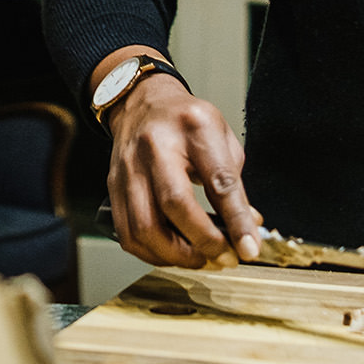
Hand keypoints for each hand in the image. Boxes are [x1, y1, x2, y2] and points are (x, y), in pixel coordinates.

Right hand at [106, 73, 264, 268]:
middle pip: (174, 204)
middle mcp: (155, 145)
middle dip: (203, 242)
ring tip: (200, 259)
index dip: (236, 219)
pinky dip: (152, 253)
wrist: (142, 103)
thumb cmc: (186, 122)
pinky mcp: (114, 186)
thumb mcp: (222, 138)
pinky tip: (172, 253)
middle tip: (223, 258)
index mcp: (193, 127)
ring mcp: (129, 167)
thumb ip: (234, 184)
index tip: (249, 248)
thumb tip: (246, 230)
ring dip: (176, 255)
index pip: (218, 179)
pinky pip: (128, 233)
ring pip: (145, 226)